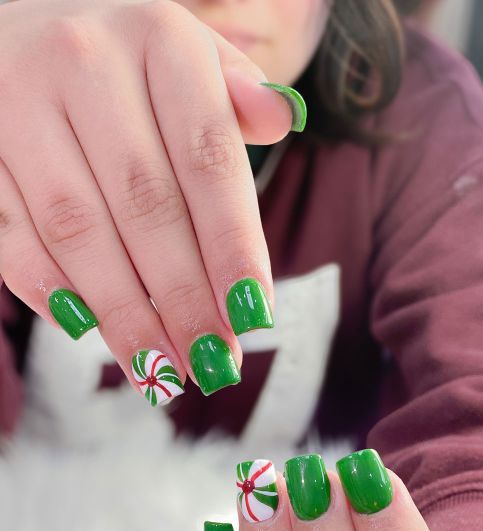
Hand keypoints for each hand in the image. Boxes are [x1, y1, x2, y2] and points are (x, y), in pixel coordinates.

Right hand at [0, 0, 293, 400]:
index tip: (254, 317)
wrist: (21, 21)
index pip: (208, 161)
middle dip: (184, 299)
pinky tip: (88, 332)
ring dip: (123, 313)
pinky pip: (12, 231)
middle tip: (212, 363)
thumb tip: (281, 120)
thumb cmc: (124, 58)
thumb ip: (235, 90)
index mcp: (158, 38)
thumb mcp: (186, 54)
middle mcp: (85, 62)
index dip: (233, 247)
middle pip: (145, 206)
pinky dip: (49, 289)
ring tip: (160, 370)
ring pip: (78, 229)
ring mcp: (20, 101)